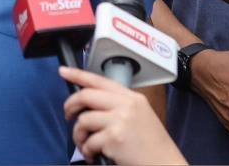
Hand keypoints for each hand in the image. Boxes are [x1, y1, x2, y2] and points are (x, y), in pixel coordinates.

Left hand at [59, 66, 186, 165]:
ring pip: (84, 120)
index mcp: (132, 97)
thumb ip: (119, 105)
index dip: (78, 75)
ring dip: (79, 135)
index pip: (100, 80)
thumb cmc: (151, 146)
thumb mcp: (140, 116)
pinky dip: (87, 151)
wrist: (165, 164)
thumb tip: (89, 104)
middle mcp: (126, 105)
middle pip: (86, 96)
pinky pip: (89, 142)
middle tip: (68, 116)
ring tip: (85, 145)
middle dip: (70, 106)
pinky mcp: (114, 138)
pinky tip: (94, 156)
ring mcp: (120, 120)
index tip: (63, 72)